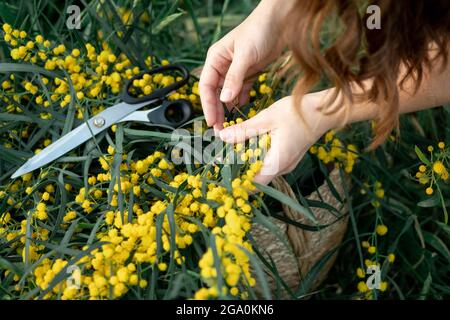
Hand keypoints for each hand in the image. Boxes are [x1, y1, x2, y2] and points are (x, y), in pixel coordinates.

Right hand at [199, 0, 292, 131]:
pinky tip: (242, 113)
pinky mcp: (249, 74)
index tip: (211, 121)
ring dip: (228, 110)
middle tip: (220, 130)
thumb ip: (234, 78)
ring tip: (230, 126)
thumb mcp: (245, 55)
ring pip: (227, 95)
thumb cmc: (259, 31)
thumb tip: (224, 100)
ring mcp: (236, 71)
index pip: (206, 86)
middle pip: (215, 93)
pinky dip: (241, 102)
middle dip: (216, 111)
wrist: (280, 20)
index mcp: (215, 59)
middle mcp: (223, 66)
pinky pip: (241, 92)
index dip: (207, 105)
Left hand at [218, 95, 337, 184]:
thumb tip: (222, 137)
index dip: (236, 180)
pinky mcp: (288, 157)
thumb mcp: (266, 119)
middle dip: (238, 168)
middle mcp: (282, 168)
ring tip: (232, 146)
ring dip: (247, 161)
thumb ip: (244, 130)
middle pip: (255, 177)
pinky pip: (269, 162)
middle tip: (221, 155)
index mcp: (277, 162)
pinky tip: (248, 142)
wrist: (325, 110)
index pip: (253, 183)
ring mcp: (286, 164)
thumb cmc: (298, 112)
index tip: (221, 171)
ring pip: (262, 169)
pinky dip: (257, 155)